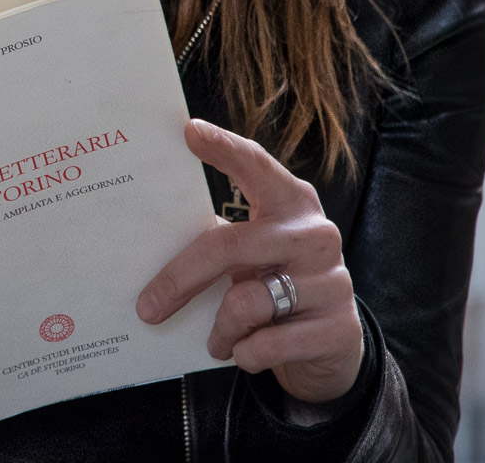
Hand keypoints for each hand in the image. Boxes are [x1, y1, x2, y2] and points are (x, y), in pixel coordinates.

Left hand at [135, 119, 364, 404]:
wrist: (331, 346)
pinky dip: (246, 353)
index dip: (223, 148)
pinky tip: (247, 352)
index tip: (188, 130)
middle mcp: (315, 234)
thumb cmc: (275, 285)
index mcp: (291, 203)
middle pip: (230, 246)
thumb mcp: (253, 256)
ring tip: (217, 340)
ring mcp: (332, 280)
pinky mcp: (338, 327)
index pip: (256, 165)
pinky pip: (268, 344)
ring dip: (220, 329)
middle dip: (180, 279)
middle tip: (147, 307)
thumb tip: (145, 243)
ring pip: (246, 302)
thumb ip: (221, 240)